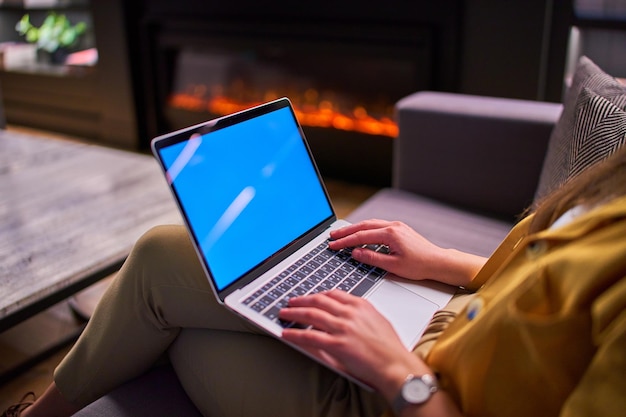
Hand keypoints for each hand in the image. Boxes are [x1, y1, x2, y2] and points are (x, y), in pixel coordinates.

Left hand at [280, 290, 428, 397]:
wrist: (396, 365)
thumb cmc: (390, 348)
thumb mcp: (376, 321)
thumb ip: (359, 315)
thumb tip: (343, 315)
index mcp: (361, 305)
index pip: (333, 293)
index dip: (317, 294)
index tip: (310, 297)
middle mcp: (350, 313)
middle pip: (318, 301)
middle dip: (301, 300)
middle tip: (291, 302)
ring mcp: (342, 328)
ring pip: (311, 315)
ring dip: (294, 313)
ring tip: (285, 314)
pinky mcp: (337, 344)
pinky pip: (310, 336)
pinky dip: (296, 334)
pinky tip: (288, 333)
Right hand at [329, 220, 485, 286]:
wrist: (438, 262)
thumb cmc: (420, 265)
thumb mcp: (393, 266)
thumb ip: (372, 258)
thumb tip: (356, 253)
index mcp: (390, 234)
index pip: (361, 236)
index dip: (345, 241)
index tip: (333, 245)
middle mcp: (393, 226)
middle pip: (363, 226)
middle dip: (346, 231)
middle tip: (332, 236)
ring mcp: (397, 226)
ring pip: (370, 224)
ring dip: (355, 228)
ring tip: (342, 234)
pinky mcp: (399, 229)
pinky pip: (377, 226)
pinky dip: (365, 229)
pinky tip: (360, 233)